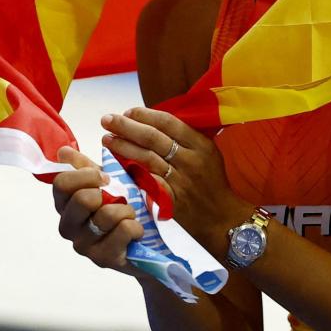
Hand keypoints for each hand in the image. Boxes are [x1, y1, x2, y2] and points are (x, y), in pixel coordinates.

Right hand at [52, 146, 143, 274]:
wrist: (146, 242)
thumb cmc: (122, 207)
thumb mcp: (105, 183)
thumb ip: (85, 167)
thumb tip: (63, 152)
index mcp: (65, 204)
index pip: (61, 183)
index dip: (86, 175)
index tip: (104, 177)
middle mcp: (69, 226)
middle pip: (82, 199)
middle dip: (107, 193)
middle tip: (120, 197)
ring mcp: (84, 245)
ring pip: (107, 215)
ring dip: (126, 210)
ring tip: (129, 215)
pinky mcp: (104, 259)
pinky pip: (124, 230)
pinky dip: (136, 226)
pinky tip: (135, 232)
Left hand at [101, 107, 253, 256]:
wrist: (224, 218)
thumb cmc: (213, 183)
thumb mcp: (209, 153)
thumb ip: (185, 138)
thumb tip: (153, 120)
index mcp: (200, 144)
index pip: (168, 122)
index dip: (144, 115)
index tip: (127, 111)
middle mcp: (190, 160)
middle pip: (152, 138)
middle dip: (126, 126)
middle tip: (106, 120)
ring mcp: (180, 181)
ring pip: (146, 158)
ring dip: (122, 147)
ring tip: (106, 139)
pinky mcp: (171, 200)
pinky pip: (147, 182)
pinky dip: (131, 172)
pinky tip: (116, 165)